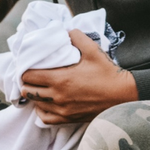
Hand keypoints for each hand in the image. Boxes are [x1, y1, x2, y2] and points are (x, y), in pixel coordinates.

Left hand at [20, 30, 137, 124]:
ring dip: (34, 96)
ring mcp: (62, 110)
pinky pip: (45, 119)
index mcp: (60, 78)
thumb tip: (66, 30)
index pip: (29, 76)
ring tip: (39, 89)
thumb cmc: (108, 73)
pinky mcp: (68, 119)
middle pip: (28, 91)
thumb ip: (77, 37)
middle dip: (27, 83)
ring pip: (35, 105)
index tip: (29, 65)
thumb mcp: (93, 50)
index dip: (25, 70)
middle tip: (32, 77)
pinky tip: (46, 104)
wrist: (123, 95)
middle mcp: (58, 96)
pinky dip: (42, 111)